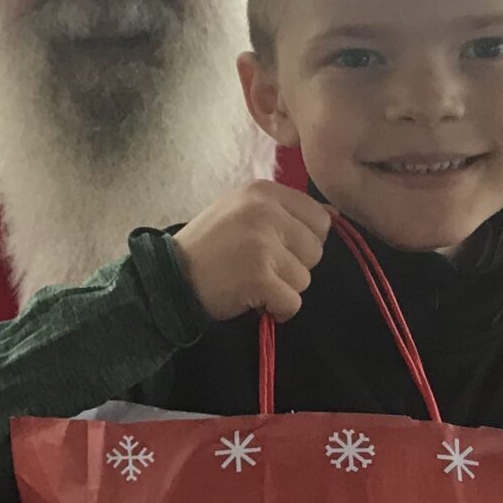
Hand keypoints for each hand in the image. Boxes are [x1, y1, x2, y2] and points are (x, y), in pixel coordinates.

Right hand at [173, 182, 331, 322]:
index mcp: (263, 191)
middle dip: (294, 266)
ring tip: (251, 282)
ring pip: (305, 278)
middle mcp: (266, 211)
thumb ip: (283, 211)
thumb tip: (334, 217)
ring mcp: (263, 244)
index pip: (319, 218)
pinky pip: (292, 302)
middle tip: (260, 268)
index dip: (303, 241)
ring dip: (282, 289)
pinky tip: (253, 300)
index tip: (278, 250)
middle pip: (315, 250)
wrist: (168, 277)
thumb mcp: (241, 210)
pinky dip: (277, 310)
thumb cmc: (207, 246)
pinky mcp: (259, 277)